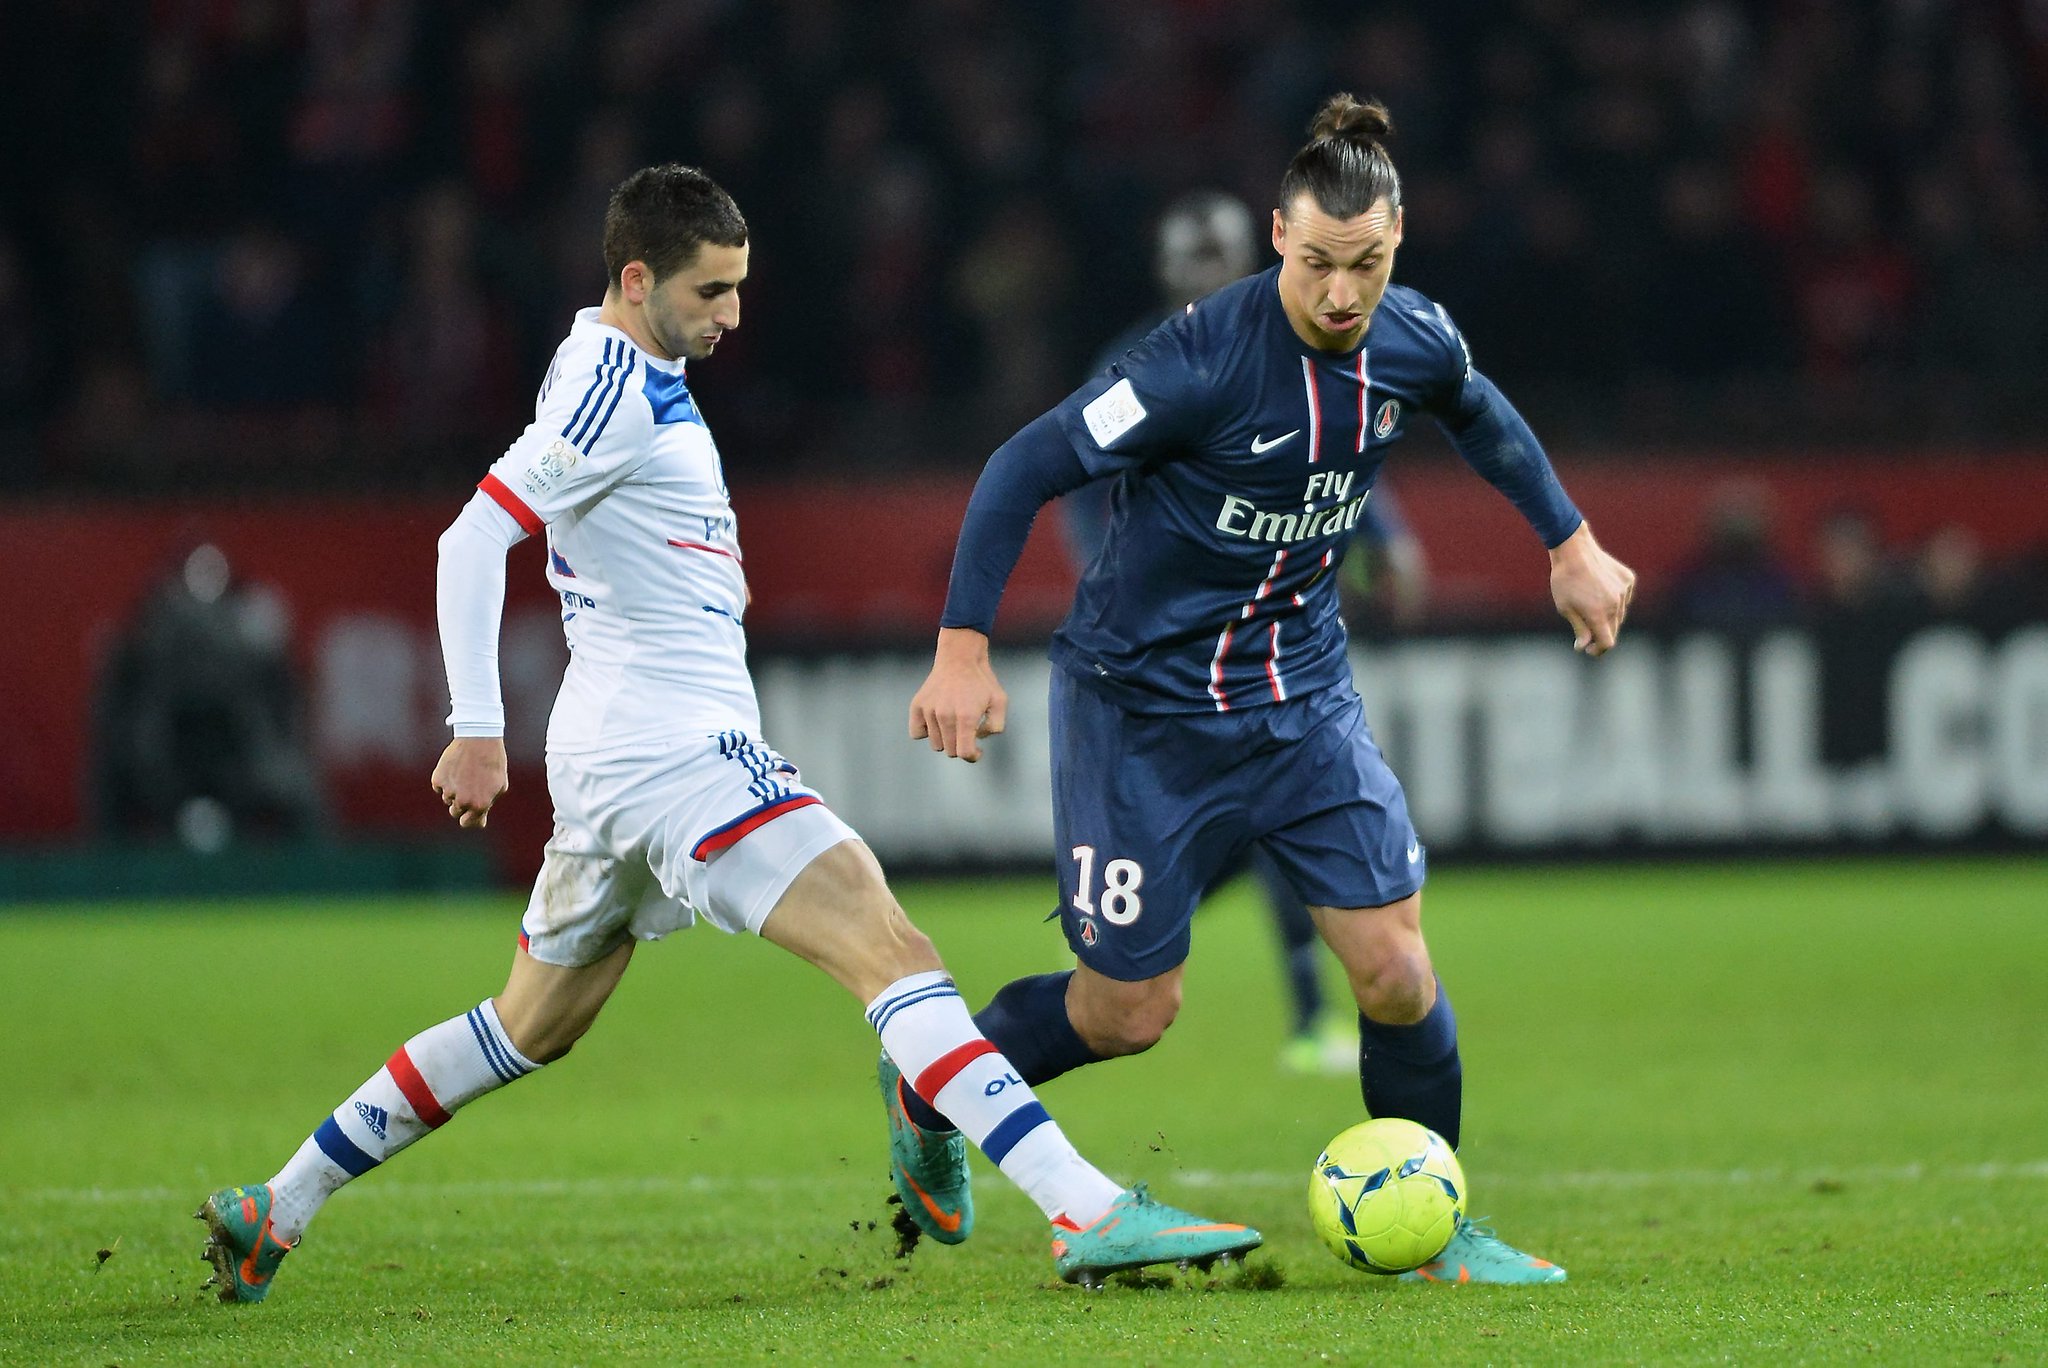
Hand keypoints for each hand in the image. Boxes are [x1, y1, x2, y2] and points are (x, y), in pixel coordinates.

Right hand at [431, 736, 508, 827]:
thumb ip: (488, 804)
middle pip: (455, 811)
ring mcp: (449, 791)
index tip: (468, 813)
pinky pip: (439, 786)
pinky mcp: (438, 779)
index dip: (468, 818)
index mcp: (480, 805)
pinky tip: (455, 768)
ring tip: (465, 772)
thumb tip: (481, 822)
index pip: (467, 822)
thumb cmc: (493, 762)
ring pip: (447, 798)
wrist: (479, 739)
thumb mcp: (499, 786)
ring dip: (454, 790)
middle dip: (461, 803)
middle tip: (468, 786)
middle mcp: (463, 801)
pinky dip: (445, 780)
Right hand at [909, 627, 1007, 762]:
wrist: (960, 657)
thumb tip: (977, 738)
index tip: (978, 750)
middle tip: (967, 731)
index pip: (964, 753)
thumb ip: (995, 726)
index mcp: (966, 717)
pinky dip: (926, 732)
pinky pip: (916, 733)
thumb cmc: (982, 681)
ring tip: (953, 721)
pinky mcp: (917, 706)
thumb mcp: (1000, 701)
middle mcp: (945, 716)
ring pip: (936, 744)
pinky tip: (936, 721)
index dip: (973, 756)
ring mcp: (928, 711)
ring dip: (946, 738)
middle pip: (950, 751)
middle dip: (961, 746)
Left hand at [1548, 522, 1635, 655]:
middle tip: (1586, 632)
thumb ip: (1579, 629)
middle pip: (1613, 629)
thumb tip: (1584, 647)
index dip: (1598, 650)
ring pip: (1619, 614)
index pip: (1607, 643)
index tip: (1589, 650)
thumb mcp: (1565, 608)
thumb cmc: (1564, 580)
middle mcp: (1615, 604)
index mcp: (1598, 614)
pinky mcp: (1628, 579)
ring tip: (1589, 604)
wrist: (1574, 549)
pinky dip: (1615, 599)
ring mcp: (1624, 591)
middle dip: (1601, 634)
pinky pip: (1624, 597)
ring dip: (1607, 616)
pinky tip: (1601, 590)